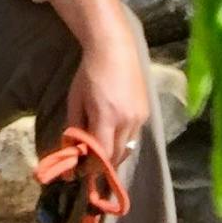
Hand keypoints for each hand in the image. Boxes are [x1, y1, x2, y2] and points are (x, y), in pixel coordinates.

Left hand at [63, 38, 149, 170]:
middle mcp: (127, 120)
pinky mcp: (146, 112)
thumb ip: (76, 126)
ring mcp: (140, 117)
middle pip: (117, 155)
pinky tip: (113, 137)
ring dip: (114, 154)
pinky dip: (123, 141)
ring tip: (101, 155)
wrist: (115, 49)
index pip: (102, 153)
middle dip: (103, 164)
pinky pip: (134, 135)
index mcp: (107, 117)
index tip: (81, 172)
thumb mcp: (76, 100)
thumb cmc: (89, 73)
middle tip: (90, 167)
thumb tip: (75, 149)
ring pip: (127, 147)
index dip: (92, 166)